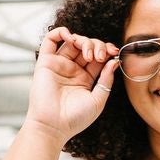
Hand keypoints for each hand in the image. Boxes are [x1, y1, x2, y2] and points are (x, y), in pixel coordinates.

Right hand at [25, 26, 118, 142]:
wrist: (53, 126)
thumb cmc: (75, 119)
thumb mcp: (98, 100)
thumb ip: (106, 80)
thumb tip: (114, 61)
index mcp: (85, 79)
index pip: (97, 57)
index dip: (106, 50)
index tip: (114, 53)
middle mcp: (72, 70)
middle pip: (87, 46)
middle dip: (97, 45)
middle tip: (100, 56)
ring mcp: (59, 65)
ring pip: (72, 41)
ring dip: (83, 40)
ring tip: (88, 54)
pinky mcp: (45, 62)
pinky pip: (50, 40)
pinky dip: (61, 32)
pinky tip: (71, 37)